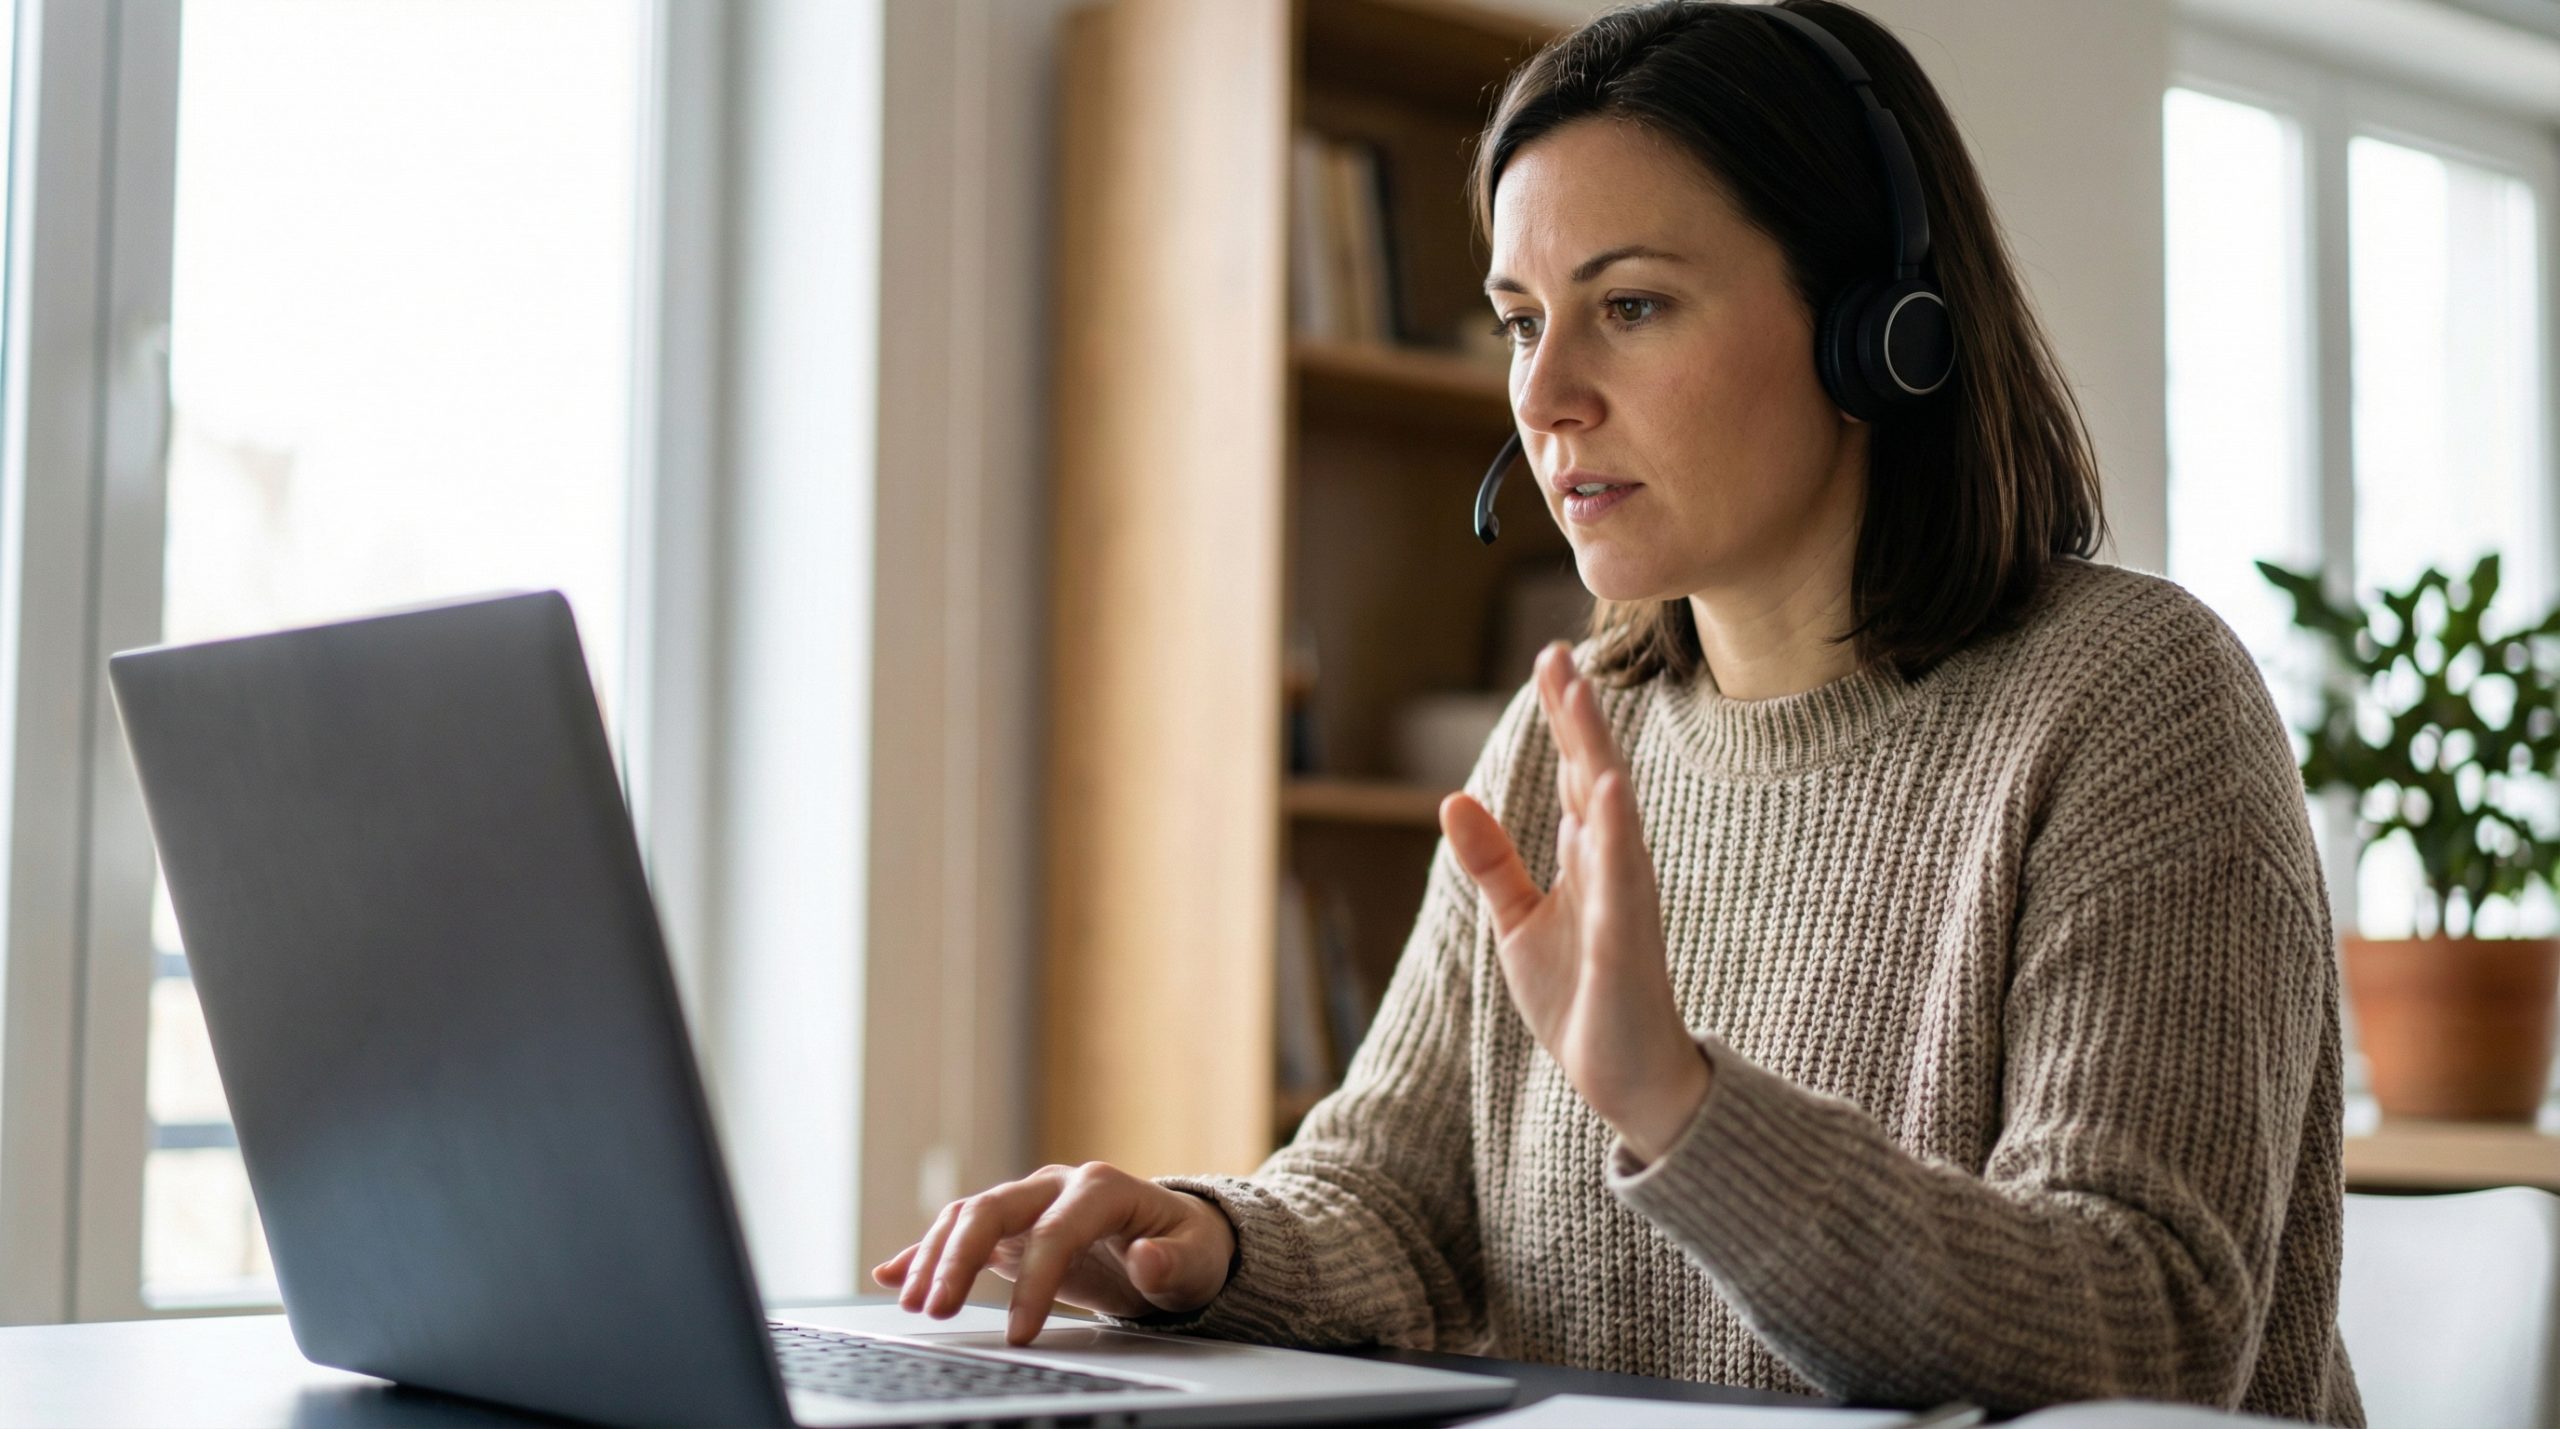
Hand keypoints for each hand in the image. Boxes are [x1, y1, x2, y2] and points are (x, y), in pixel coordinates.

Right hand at [870, 1161, 1236, 1344]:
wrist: (1178, 1239)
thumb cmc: (1189, 1248)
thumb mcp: (1196, 1259)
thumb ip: (1172, 1261)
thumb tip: (1145, 1256)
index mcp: (1100, 1188)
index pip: (1056, 1231)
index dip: (1035, 1283)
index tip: (1019, 1334)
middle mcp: (1056, 1185)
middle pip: (993, 1209)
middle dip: (958, 1257)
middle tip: (935, 1309)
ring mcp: (1030, 1204)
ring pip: (968, 1217)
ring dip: (934, 1256)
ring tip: (910, 1302)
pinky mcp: (1014, 1229)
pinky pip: (962, 1234)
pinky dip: (925, 1252)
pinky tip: (889, 1274)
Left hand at [1439, 642, 1711, 1162]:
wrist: (1618, 1072)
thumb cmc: (1578, 994)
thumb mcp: (1517, 920)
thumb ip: (1492, 861)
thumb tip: (1453, 800)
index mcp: (1588, 854)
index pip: (1577, 769)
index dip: (1565, 716)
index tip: (1550, 658)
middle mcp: (1612, 862)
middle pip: (1594, 771)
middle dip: (1577, 714)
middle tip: (1559, 652)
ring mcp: (1623, 896)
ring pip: (1610, 809)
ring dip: (1596, 751)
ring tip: (1580, 695)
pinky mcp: (1626, 938)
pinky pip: (1621, 877)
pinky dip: (1614, 831)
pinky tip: (1606, 788)